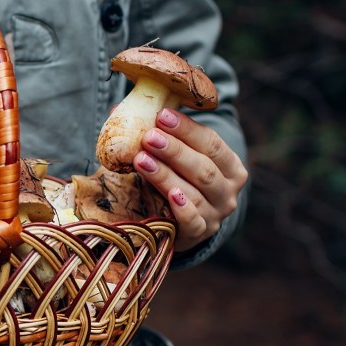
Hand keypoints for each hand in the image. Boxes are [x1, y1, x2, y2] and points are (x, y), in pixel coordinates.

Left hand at [132, 108, 247, 250]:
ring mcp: (216, 215)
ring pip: (195, 192)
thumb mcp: (174, 158)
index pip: (212, 143)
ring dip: (166, 175)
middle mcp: (228, 192)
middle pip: (204, 168)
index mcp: (230, 166)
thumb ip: (157, 135)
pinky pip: (193, 222)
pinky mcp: (200, 234)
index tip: (162, 115)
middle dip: (174, 150)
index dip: (187, 129)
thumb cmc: (177, 180)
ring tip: (141, 159)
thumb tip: (115, 110)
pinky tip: (170, 195)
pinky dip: (183, 209)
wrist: (180, 224)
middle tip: (149, 137)